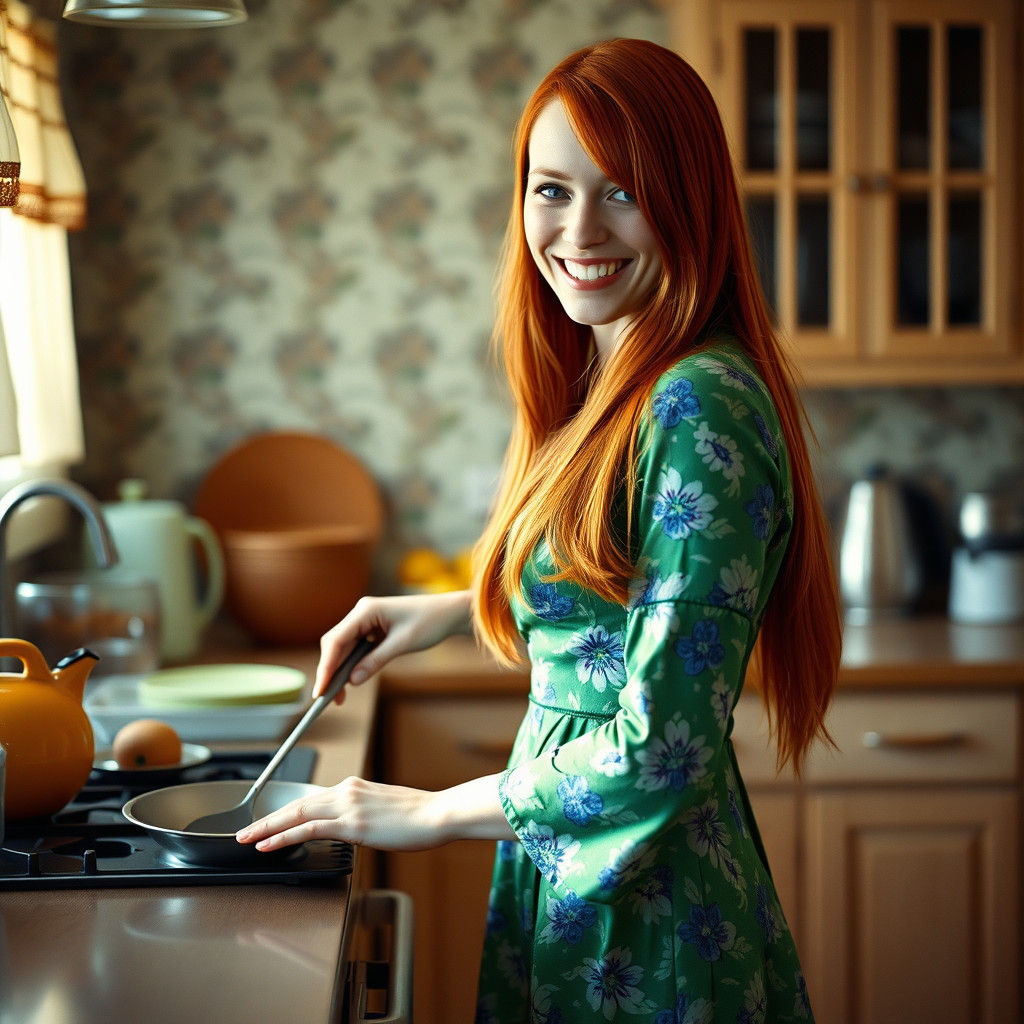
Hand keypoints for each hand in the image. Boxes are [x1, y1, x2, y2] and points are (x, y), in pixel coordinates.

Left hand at [234, 777, 442, 852]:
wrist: (438, 813)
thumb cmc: (417, 815)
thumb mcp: (383, 809)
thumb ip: (360, 814)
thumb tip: (347, 826)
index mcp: (353, 787)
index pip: (309, 800)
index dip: (283, 812)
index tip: (267, 823)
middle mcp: (346, 791)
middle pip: (295, 804)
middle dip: (265, 819)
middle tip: (243, 831)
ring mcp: (349, 807)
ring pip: (296, 814)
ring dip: (267, 827)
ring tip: (247, 839)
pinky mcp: (353, 824)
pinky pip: (309, 829)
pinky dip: (284, 836)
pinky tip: (269, 845)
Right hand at [314, 591, 472, 704]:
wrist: (449, 612)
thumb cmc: (429, 622)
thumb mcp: (402, 644)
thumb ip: (376, 661)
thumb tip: (351, 681)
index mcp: (365, 610)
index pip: (336, 640)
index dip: (326, 666)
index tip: (321, 689)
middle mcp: (361, 613)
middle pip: (335, 644)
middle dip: (330, 671)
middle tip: (327, 699)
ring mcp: (366, 620)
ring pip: (343, 648)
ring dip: (340, 670)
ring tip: (338, 696)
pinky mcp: (372, 628)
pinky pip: (355, 648)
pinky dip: (351, 665)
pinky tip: (349, 682)